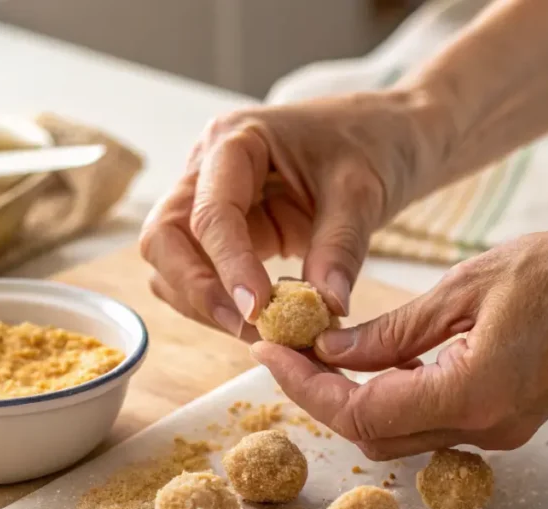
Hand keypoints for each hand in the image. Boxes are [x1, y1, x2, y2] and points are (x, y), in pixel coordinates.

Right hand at [139, 89, 444, 338]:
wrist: (383, 136)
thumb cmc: (369, 144)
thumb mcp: (362, 192)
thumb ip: (340, 248)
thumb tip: (325, 308)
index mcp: (234, 142)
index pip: (211, 212)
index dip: (229, 266)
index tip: (258, 311)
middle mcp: (207, 171)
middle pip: (164, 239)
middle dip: (198, 290)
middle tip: (249, 328)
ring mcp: (210, 204)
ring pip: (171, 265)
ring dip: (205, 305)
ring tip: (264, 332)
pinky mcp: (227, 235)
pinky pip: (202, 277)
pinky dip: (222, 306)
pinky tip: (265, 322)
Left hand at [251, 218, 547, 459]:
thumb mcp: (466, 287)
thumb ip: (394, 330)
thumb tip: (333, 349)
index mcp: (470, 395)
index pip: (360, 413)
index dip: (306, 388)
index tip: (269, 353)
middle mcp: (482, 428)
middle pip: (373, 434)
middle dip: (321, 396)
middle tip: (288, 350)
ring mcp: (498, 431)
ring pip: (399, 433)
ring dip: (354, 398)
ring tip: (320, 350)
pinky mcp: (506, 419)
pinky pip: (431, 421)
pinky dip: (393, 396)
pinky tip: (376, 358)